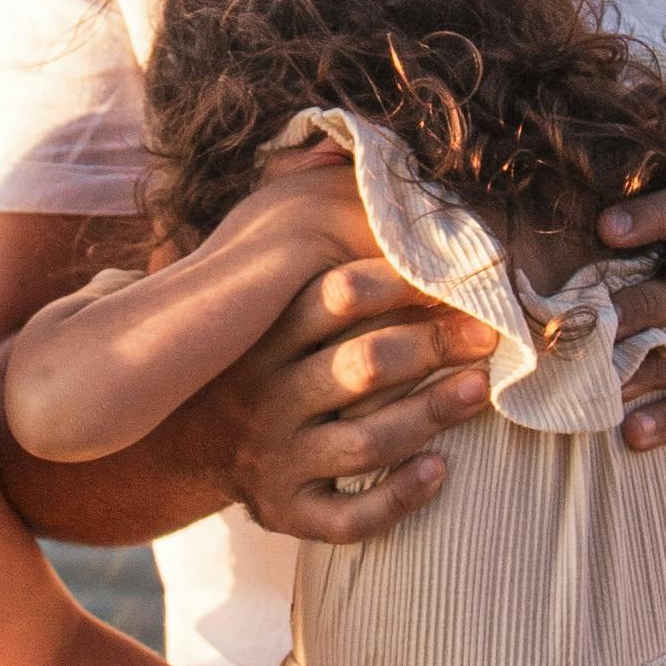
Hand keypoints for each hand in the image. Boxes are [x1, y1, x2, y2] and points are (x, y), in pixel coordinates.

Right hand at [203, 181, 496, 546]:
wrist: (173, 446)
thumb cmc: (241, 355)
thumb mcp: (248, 293)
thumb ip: (292, 231)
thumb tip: (334, 148)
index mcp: (264, 337)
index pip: (334, 297)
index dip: (400, 282)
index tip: (459, 274)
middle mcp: (267, 397)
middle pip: (360, 368)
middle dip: (434, 347)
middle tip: (492, 334)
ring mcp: (275, 458)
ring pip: (363, 444)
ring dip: (430, 415)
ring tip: (480, 390)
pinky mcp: (284, 511)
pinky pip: (347, 518)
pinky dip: (398, 499)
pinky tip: (442, 472)